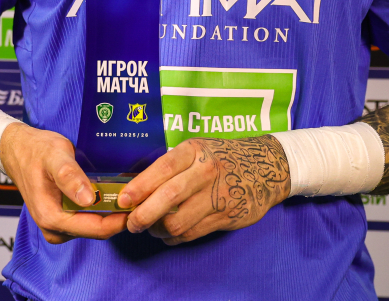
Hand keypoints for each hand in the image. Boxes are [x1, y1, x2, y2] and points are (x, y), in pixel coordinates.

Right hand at [0, 122, 127, 243]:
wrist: (18, 150)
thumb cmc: (36, 150)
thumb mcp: (55, 156)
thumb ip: (70, 177)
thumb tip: (89, 200)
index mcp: (51, 216)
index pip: (94, 229)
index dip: (119, 221)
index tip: (139, 207)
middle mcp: (53, 228)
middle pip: (96, 231)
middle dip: (118, 218)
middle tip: (140, 199)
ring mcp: (56, 226)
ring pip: (93, 227)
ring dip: (111, 215)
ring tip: (129, 195)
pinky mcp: (60, 219)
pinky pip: (86, 221)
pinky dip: (101, 211)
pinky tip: (112, 195)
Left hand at [118, 136, 290, 244]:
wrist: (265, 167)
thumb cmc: (221, 158)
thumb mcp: (198, 151)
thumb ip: (171, 168)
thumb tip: (135, 189)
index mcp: (195, 151)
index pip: (163, 167)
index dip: (140, 185)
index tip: (123, 200)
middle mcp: (206, 171)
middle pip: (169, 196)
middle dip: (144, 214)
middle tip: (132, 224)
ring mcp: (219, 195)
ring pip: (179, 221)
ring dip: (159, 229)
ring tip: (152, 228)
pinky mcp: (227, 216)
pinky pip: (192, 233)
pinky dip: (175, 237)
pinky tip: (169, 234)